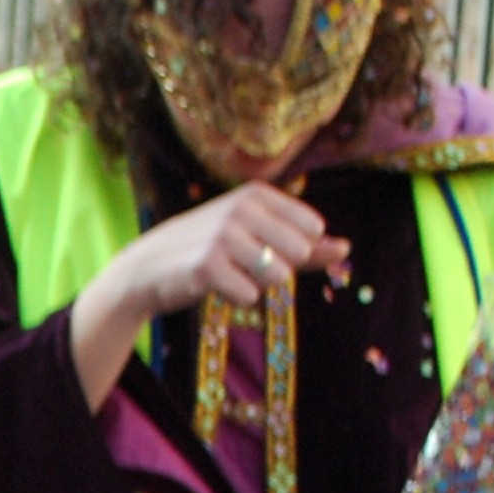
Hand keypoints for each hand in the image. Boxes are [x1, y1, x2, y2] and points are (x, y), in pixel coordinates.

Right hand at [67, 183, 350, 410]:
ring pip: (278, 276)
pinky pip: (251, 295)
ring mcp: (224, 236)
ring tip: (228, 274)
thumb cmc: (208, 251)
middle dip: (276, 268)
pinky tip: (214, 286)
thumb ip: (305, 246)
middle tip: (240, 264)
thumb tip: (346, 249)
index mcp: (256, 194)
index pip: (312, 230)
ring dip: (257, 284)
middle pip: (298, 254)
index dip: (291, 249)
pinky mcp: (208, 266)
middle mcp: (241, 209)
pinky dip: (236, 298)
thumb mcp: (256, 239)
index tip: (258, 247)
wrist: (147, 268)